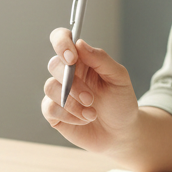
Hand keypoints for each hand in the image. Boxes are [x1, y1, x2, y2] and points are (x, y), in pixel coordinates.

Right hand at [41, 29, 140, 154]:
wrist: (121, 133)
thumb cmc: (121, 102)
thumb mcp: (119, 78)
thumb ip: (101, 59)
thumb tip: (80, 44)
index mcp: (82, 59)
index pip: (62, 39)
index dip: (61, 42)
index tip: (71, 57)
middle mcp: (67, 73)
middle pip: (54, 64)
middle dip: (72, 82)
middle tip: (90, 98)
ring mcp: (59, 92)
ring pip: (50, 87)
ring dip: (72, 102)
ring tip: (92, 113)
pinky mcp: (54, 113)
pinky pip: (50, 108)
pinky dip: (69, 115)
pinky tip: (84, 120)